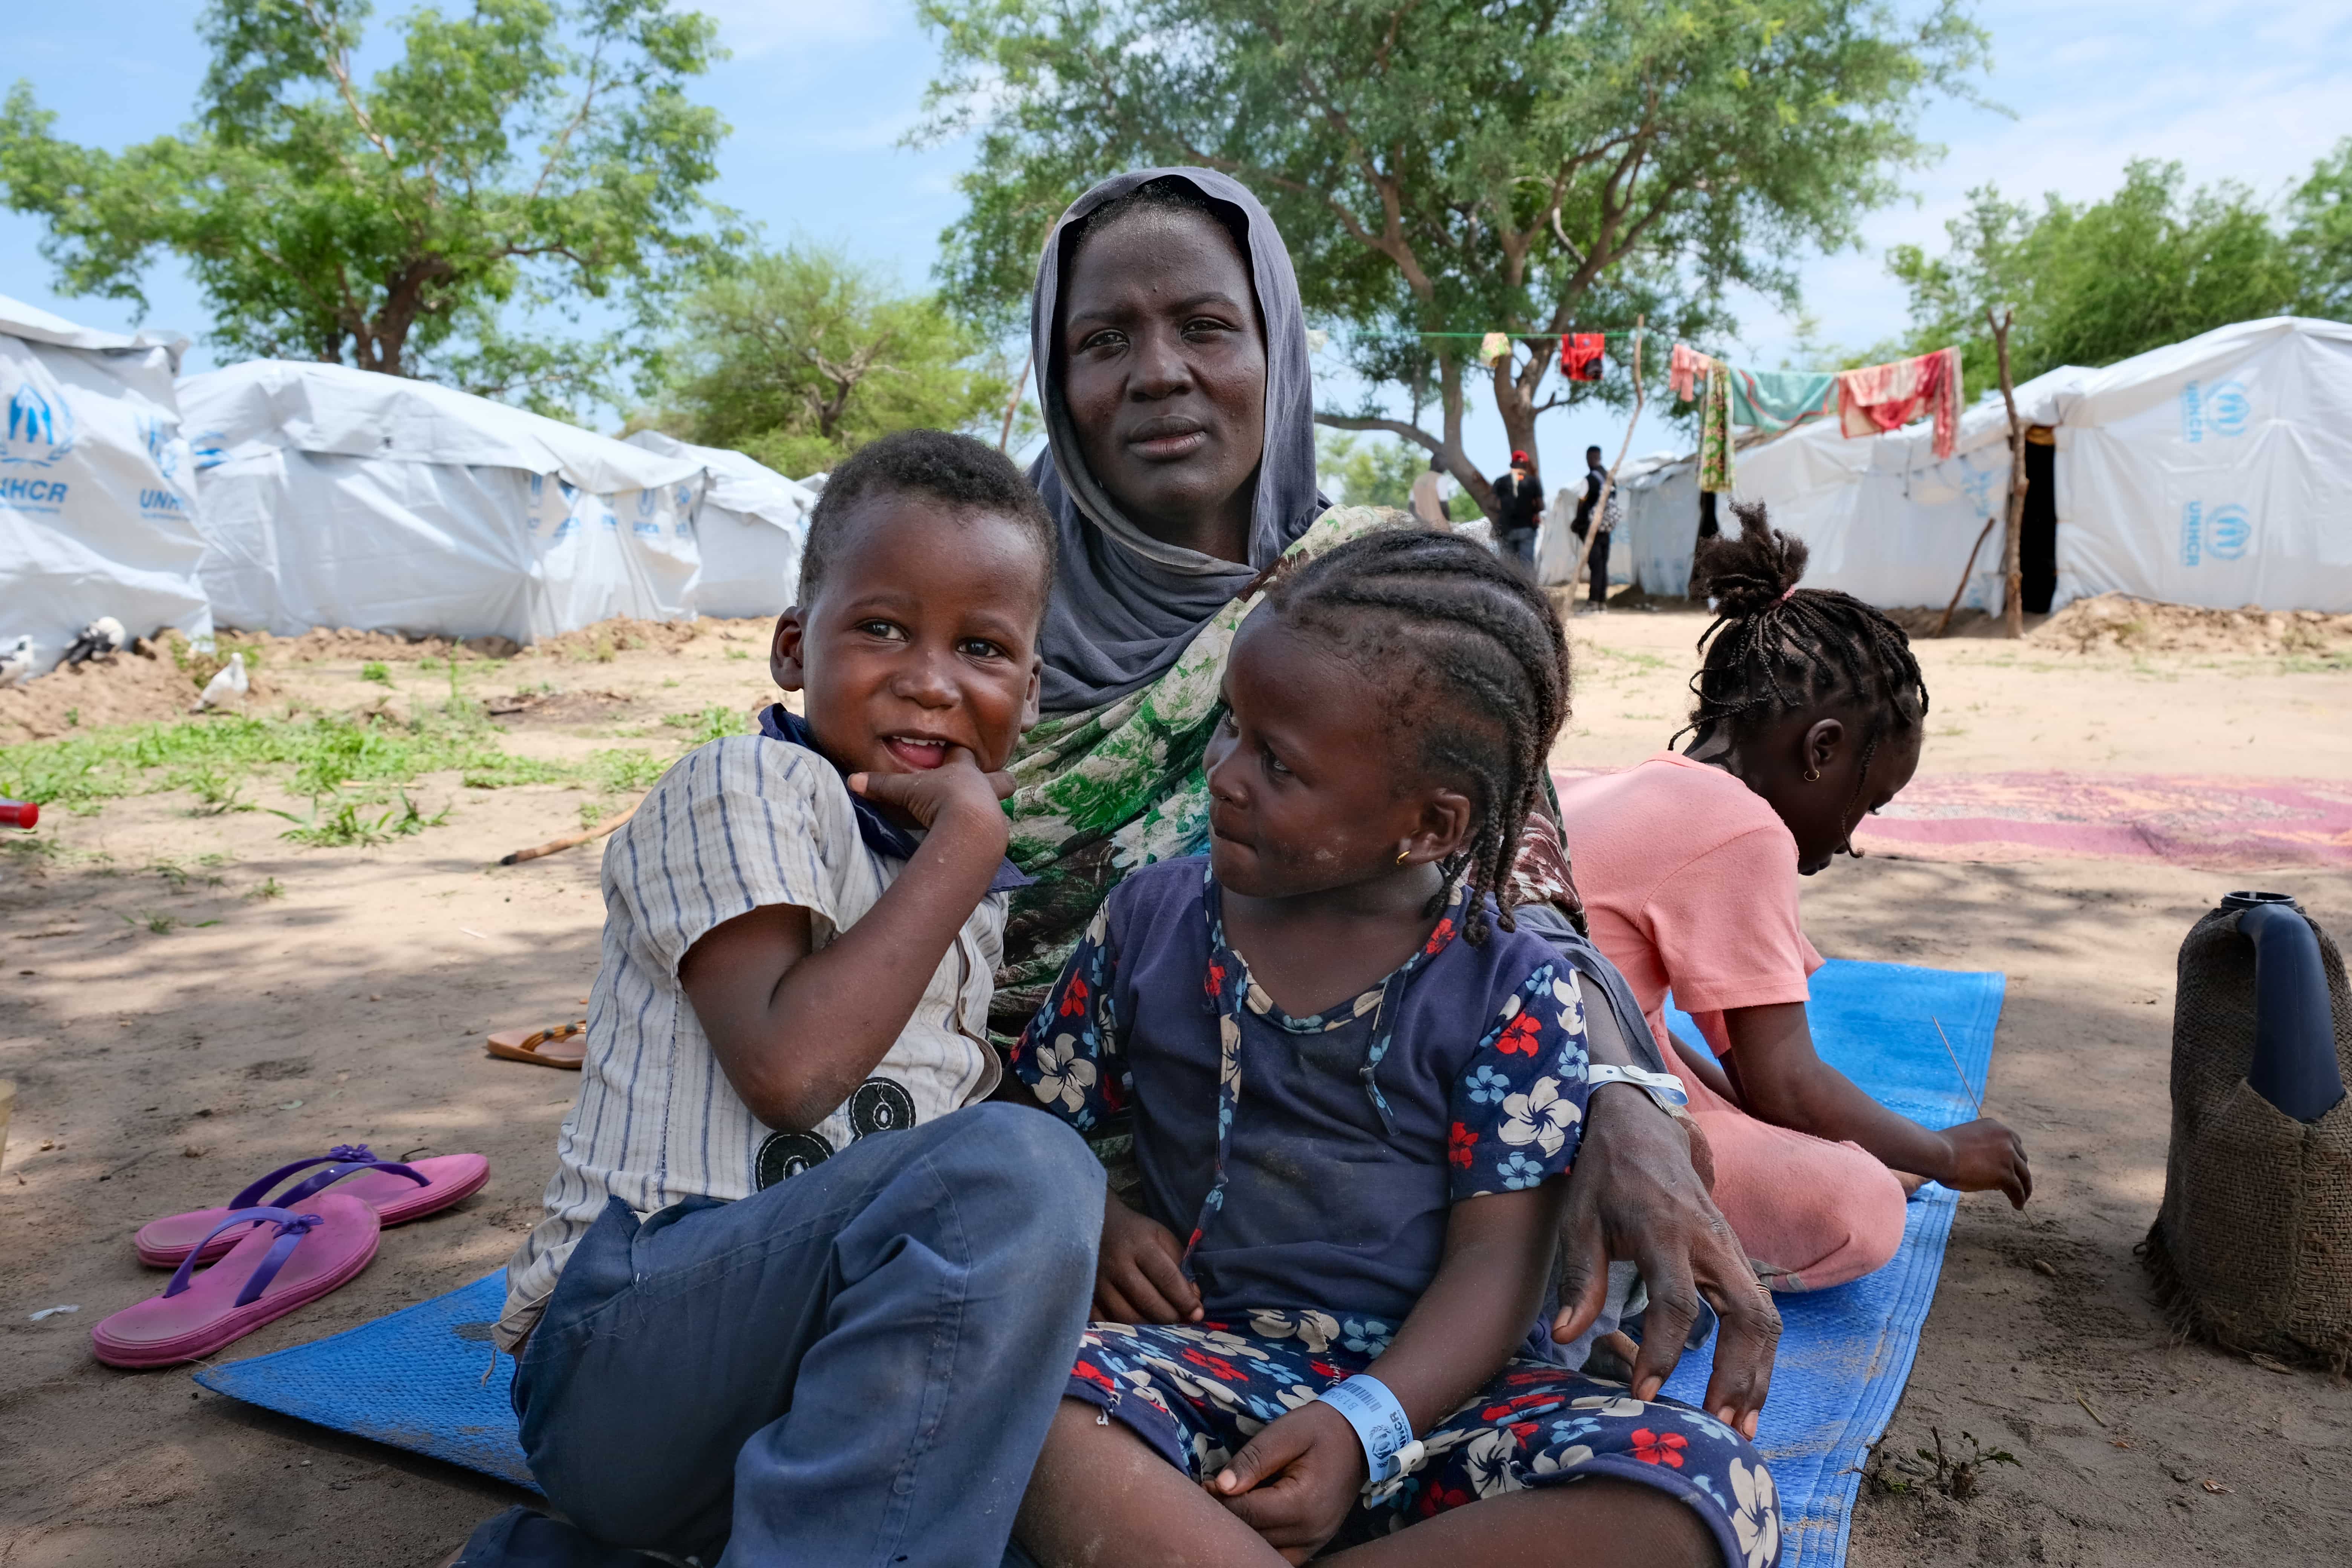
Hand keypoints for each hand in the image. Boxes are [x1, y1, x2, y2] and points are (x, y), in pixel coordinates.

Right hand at [848, 745, 1013, 842]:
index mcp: (963, 770)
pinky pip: (994, 829)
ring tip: (978, 817)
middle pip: (1003, 778)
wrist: (970, 827)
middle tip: (988, 785)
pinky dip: (985, 832)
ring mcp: (992, 810)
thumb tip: (852, 781)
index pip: (964, 753)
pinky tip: (974, 839)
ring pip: (1001, 804)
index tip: (953, 752)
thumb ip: (881, 785)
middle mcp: (982, 787)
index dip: (959, 752)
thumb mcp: (906, 791)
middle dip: (999, 780)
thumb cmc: (940, 799)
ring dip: (991, 808)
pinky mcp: (995, 833)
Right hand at [1095, 1197, 1201, 1323]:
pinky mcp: (1084, 1294)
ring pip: (1126, 1317)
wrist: (1096, 1224)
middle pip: (1147, 1302)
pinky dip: (1123, 1330)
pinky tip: (1135, 1328)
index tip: (1197, 1314)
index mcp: (1140, 1245)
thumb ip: (1180, 1265)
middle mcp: (1117, 1264)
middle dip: (1169, 1317)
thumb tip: (1194, 1299)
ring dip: (1149, 1328)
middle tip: (1181, 1322)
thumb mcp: (1161, 1238)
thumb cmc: (1135, 1233)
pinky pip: (1105, 1322)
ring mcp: (1097, 1281)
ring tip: (1161, 1327)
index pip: (1167, 1278)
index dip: (1184, 1300)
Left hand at [1207, 1400, 1365, 1563]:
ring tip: (1230, 1507)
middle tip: (1211, 1495)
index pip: (1247, 1513)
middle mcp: (1310, 1532)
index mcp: (1302, 1503)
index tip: (1204, 1484)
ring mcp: (1315, 1542)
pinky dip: (1261, 1543)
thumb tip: (1220, 1486)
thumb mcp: (1286, 1433)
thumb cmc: (1321, 1429)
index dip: (1219, 1500)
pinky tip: (1250, 1523)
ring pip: (1263, 1551)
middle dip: (1227, 1517)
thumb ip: (1253, 1459)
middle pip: (1252, 1536)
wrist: (1362, 1438)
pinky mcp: (1315, 1544)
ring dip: (1243, 1533)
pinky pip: (1281, 1555)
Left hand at [1552, 1084, 1779, 1438]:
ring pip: (1764, 1317)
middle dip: (1738, 1374)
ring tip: (1740, 1426)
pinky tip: (1744, 1392)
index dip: (1662, 1351)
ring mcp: (1730, 1248)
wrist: (1644, 1127)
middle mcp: (1709, 1241)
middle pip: (1745, 1314)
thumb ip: (1579, 1278)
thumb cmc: (1605, 1177)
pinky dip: (1758, 1355)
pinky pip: (1761, 1310)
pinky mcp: (1736, 1257)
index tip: (1644, 1393)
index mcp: (1664, 1230)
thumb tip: (1565, 1336)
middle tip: (1719, 1427)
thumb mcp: (1579, 1219)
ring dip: (1758, 1374)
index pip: (1676, 1302)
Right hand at [1934, 1118, 2030, 1207]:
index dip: (2014, 1158)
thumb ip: (1980, 1146)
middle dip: (2019, 1172)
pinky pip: (2018, 1190)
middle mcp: (2006, 1139)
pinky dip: (2019, 1199)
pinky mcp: (2006, 1175)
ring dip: (2024, 1188)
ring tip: (2021, 1198)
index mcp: (1996, 1127)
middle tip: (2016, 1184)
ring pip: (2023, 1176)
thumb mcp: (1967, 1138)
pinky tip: (2017, 1205)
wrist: (1938, 1153)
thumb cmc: (1942, 1148)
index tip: (2011, 1168)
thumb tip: (1983, 1165)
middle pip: (2021, 1160)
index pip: (2014, 1144)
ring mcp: (2008, 1157)